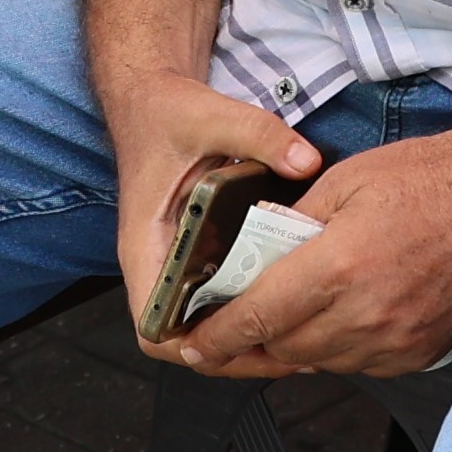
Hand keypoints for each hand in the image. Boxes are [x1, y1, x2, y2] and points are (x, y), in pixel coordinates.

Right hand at [104, 66, 318, 363]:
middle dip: (235, 353)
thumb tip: (304, 161)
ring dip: (248, 336)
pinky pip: (219, 296)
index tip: (239, 345)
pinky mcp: (198, 252)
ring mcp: (177, 261)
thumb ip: (259, 135)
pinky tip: (292, 303)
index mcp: (146, 244)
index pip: (152, 325)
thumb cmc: (164, 113)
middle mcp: (158, 261)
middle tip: (293, 351)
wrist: (150, 97)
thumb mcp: (211, 116)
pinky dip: (251, 307)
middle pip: (186, 339)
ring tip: (301, 337)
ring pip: (205, 323)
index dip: (192, 347)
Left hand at [171, 124, 451, 378]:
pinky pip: (360, 365)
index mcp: (339, 266)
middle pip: (284, 348)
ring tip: (290, 314)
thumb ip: (294, 221)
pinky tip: (340, 318)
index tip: (191, 344)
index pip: (258, 318)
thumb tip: (258, 250)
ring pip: (320, 362)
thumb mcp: (345, 181)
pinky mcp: (420, 352)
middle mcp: (367, 313)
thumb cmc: (431, 180)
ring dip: (296, 345)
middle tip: (234, 323)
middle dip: (252, 340)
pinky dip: (339, 348)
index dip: (217, 337)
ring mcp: (397, 339)